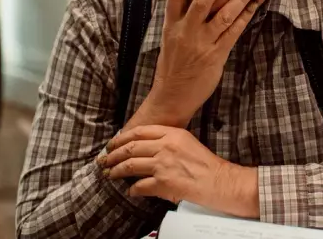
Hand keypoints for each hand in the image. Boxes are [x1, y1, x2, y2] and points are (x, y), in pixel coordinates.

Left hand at [99, 125, 259, 217]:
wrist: (218, 181)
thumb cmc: (205, 164)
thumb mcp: (186, 142)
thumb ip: (166, 140)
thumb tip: (145, 146)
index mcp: (171, 134)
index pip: (139, 132)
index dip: (121, 138)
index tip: (112, 144)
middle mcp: (165, 146)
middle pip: (130, 147)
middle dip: (113, 155)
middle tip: (104, 160)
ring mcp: (163, 164)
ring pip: (130, 165)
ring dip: (116, 171)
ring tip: (110, 174)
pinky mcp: (163, 183)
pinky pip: (140, 186)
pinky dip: (132, 190)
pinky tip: (130, 191)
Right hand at [134, 0, 262, 128]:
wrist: (171, 97)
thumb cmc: (173, 66)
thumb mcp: (171, 37)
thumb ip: (181, 17)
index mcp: (171, 23)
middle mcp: (185, 30)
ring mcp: (201, 42)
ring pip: (223, 14)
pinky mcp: (216, 55)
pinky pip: (233, 32)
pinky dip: (245, 16)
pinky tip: (254, 4)